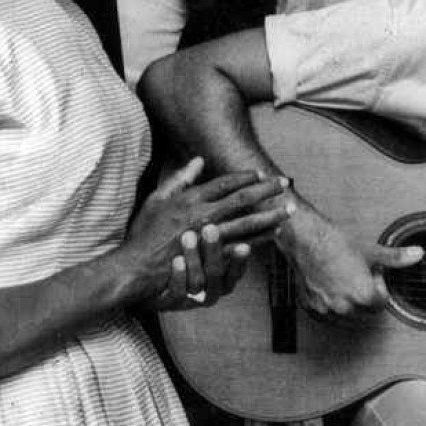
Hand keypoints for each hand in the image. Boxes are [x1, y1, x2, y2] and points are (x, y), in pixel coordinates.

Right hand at [127, 157, 293, 310]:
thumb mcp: (157, 199)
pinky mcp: (211, 255)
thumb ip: (180, 178)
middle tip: (286, 184)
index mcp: (190, 199)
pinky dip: (259, 239)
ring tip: (289, 210)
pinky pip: (242, 245)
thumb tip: (200, 160)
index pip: (224, 183)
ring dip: (270, 215)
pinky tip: (274, 234)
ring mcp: (208, 237)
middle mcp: (202, 215)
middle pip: (242, 199)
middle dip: (266, 191)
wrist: (137, 266)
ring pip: (247, 223)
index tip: (261, 174)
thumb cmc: (144, 232)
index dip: (245, 177)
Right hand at [277, 202, 423, 316]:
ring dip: (350, 300)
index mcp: (363, 296)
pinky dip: (332, 301)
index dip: (380, 287)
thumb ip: (396, 258)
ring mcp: (326, 308)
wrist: (305, 239)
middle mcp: (344, 307)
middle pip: (365, 311)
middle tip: (360, 274)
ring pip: (346, 313)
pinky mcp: (311, 305)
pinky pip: (327, 310)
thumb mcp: (371, 251)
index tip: (374, 274)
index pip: (381, 304)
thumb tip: (417, 254)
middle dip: (366, 296)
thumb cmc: (336, 243)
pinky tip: (331, 282)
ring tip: (346, 277)